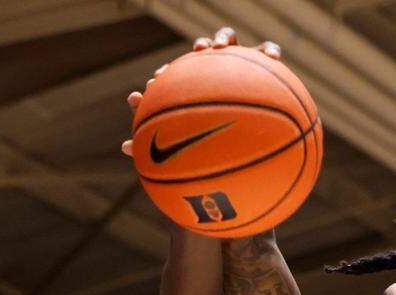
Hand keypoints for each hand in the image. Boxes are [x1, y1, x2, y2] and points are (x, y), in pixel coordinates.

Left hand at [121, 27, 281, 156]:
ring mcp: (241, 70)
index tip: (155, 82)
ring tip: (219, 47)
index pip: (177, 76)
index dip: (164, 77)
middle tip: (192, 53)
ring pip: (231, 43)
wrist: (262, 155)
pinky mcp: (268, 70)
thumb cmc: (222, 153)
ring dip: (223, 38)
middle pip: (203, 51)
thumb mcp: (193, 153)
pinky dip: (270, 51)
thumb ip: (161, 149)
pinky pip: (270, 55)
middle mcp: (218, 76)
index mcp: (197, 91)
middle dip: (196, 48)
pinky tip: (272, 58)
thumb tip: (123, 148)